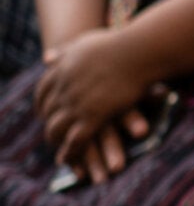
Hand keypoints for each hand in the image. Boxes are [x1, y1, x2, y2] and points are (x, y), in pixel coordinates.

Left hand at [35, 29, 154, 175]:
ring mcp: (77, 103)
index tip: (44, 111)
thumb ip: (65, 51)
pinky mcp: (94, 117)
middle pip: (48, 112)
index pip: (43, 91)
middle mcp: (65, 88)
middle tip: (52, 134)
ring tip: (59, 152)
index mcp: (62, 70)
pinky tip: (70, 162)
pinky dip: (71, 153)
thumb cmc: (119, 44)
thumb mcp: (85, 43)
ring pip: (57, 129)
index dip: (43, 103)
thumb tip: (45, 58)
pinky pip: (76, 140)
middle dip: (49, 124)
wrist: (138, 51)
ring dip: (56, 141)